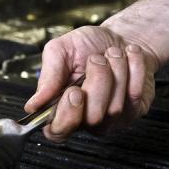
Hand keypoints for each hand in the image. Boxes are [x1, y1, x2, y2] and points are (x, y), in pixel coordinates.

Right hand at [24, 26, 160, 141]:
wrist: (120, 36)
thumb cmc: (88, 45)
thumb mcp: (60, 50)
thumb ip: (48, 75)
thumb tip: (34, 104)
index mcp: (61, 106)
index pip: (57, 131)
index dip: (66, 116)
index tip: (74, 91)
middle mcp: (85, 117)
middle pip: (92, 118)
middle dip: (97, 81)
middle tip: (95, 60)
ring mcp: (112, 118)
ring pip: (114, 108)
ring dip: (116, 70)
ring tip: (111, 56)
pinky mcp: (135, 111)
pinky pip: (134, 96)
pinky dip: (133, 68)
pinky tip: (127, 58)